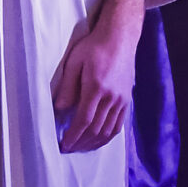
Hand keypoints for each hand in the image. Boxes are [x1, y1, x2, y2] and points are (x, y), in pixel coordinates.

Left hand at [51, 0, 146, 153]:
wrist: (120, 37)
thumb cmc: (94, 47)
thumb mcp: (74, 62)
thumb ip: (67, 87)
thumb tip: (59, 109)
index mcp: (96, 88)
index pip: (83, 120)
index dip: (73, 136)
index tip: (64, 145)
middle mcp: (111, 97)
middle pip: (96, 129)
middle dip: (81, 142)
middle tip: (70, 149)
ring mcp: (122, 100)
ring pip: (108, 130)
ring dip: (94, 142)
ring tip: (82, 147)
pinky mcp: (127, 100)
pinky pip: (119, 124)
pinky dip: (108, 136)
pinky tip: (99, 139)